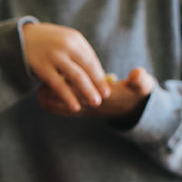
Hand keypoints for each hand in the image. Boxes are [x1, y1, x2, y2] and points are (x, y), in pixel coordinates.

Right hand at [23, 22, 109, 111]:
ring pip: (76, 77)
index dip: (100, 76)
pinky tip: (75, 107)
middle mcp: (66, 46)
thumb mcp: (64, 41)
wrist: (21, 38)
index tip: (106, 89)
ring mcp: (54, 56)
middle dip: (97, 84)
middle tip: (104, 98)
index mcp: (75, 39)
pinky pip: (59, 85)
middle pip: (88, 68)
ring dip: (87, 91)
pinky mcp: (42, 67)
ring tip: (94, 103)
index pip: (92, 60)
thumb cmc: (47, 43)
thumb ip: (78, 54)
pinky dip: (68, 97)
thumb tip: (96, 75)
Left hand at [37, 67, 154, 124]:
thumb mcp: (142, 86)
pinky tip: (43, 91)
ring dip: (48, 96)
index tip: (57, 70)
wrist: (132, 108)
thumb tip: (137, 74)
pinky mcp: (79, 110)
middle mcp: (88, 106)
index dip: (66, 80)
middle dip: (52, 89)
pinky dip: (50, 102)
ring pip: (58, 106)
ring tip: (40, 84)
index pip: (78, 89)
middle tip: (42, 76)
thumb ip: (140, 80)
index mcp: (99, 97)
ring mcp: (82, 109)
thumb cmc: (136, 93)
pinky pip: (59, 109)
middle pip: (63, 99)